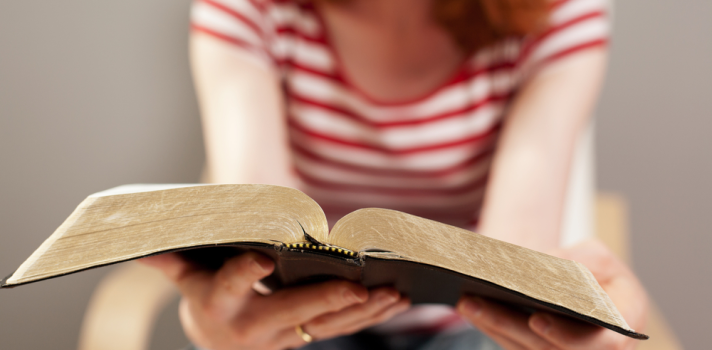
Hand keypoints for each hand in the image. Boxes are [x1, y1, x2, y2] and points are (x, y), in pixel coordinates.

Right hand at [141, 252, 409, 349]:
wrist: (218, 339)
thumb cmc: (205, 295)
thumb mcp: (186, 279)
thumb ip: (171, 261)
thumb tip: (140, 242)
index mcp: (219, 303)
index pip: (230, 285)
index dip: (243, 273)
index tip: (262, 259)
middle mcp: (252, 325)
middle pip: (291, 313)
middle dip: (326, 303)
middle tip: (359, 288)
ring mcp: (282, 336)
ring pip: (326, 327)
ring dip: (362, 312)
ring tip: (394, 294)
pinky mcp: (305, 337)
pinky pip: (341, 330)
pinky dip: (369, 317)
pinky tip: (396, 302)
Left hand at [456, 239, 647, 348]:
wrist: (585, 286)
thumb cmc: (597, 270)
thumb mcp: (599, 257)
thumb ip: (584, 260)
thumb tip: (545, 267)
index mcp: (623, 327)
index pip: (602, 343)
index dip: (567, 335)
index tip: (536, 318)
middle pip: (549, 349)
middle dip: (509, 326)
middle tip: (475, 302)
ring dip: (493, 327)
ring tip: (466, 301)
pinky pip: (515, 347)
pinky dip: (492, 328)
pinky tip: (471, 310)